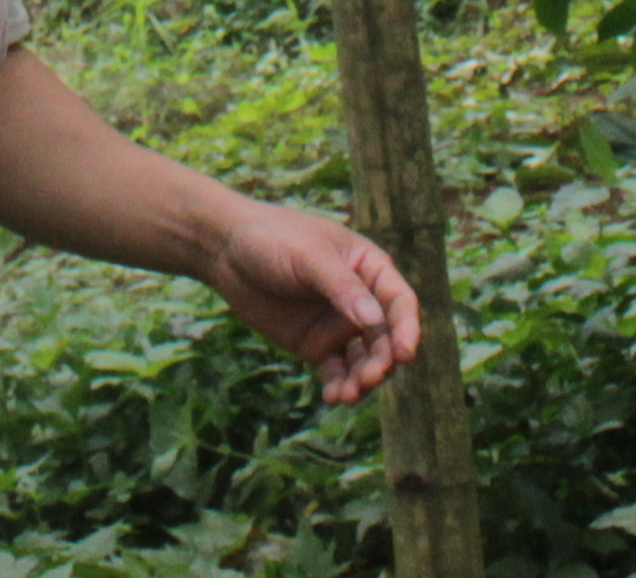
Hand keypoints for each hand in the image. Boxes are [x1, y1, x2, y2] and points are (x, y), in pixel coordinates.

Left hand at [203, 201, 420, 405]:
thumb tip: (373, 320)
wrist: (228, 251)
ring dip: (362, 379)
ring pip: (364, 360)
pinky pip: (337, 371)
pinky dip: (339, 385)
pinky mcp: (317, 345)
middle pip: (385, 338)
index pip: (399, 302)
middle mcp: (361, 300)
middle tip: (367, 379)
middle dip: (382, 361)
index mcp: (368, 268)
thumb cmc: (272, 238)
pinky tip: (333, 397)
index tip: (405, 355)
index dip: (407, 328)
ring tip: (347, 395)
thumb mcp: (308, 257)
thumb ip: (341, 288)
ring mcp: (339, 325)